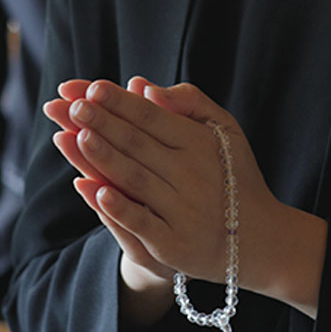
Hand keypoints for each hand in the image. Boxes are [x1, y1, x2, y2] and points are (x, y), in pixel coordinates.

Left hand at [43, 78, 327, 318]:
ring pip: (134, 179)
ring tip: (75, 135)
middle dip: (102, 123)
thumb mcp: (224, 131)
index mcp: (200, 144)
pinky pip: (140, 222)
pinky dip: (117, 207)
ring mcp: (182, 211)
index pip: (152, 117)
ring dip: (103, 157)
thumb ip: (190, 102)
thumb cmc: (232, 176)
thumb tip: (144, 87)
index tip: (91, 88)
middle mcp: (192, 175)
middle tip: (72, 106)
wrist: (258, 239)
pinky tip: (92, 188)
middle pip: (137, 144)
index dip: (121, 102)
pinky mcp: (172, 244)